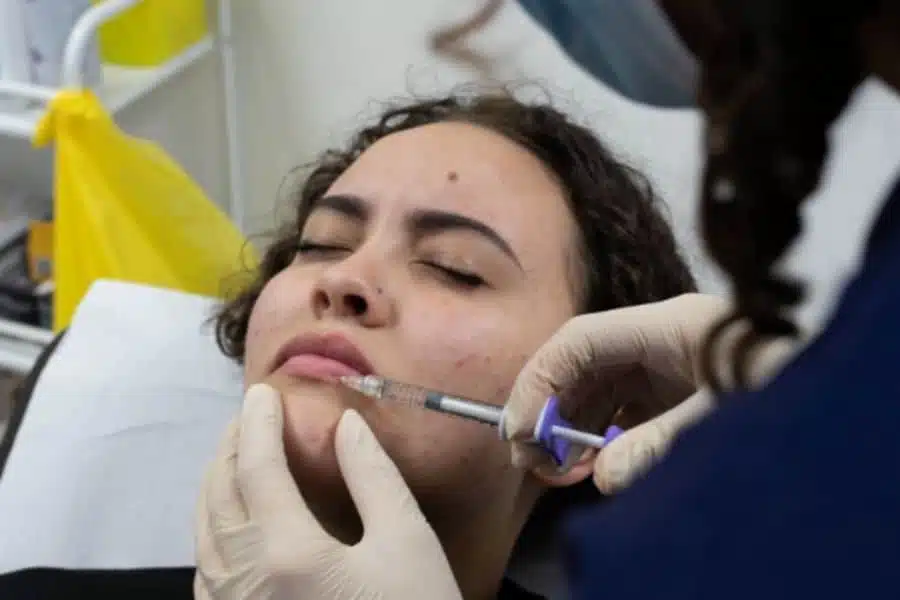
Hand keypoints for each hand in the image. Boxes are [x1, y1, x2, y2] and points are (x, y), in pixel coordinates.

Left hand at [194, 384, 461, 599]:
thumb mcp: (407, 542)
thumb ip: (373, 476)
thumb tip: (345, 425)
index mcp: (286, 551)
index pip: (257, 468)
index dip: (258, 424)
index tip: (263, 393)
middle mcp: (242, 580)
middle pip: (219, 497)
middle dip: (229, 448)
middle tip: (247, 418)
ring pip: (203, 535)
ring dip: (214, 486)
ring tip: (233, 457)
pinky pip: (206, 570)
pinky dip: (210, 530)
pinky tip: (227, 522)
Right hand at [501, 293, 798, 491]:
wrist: (827, 403)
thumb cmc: (782, 390)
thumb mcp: (723, 420)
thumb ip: (662, 445)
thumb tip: (606, 477)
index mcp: (669, 326)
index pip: (580, 339)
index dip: (540, 379)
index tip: (520, 427)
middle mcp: (658, 338)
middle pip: (579, 362)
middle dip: (549, 408)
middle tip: (532, 458)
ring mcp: (662, 364)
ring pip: (593, 387)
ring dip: (568, 427)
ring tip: (561, 470)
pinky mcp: (669, 390)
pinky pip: (616, 408)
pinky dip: (595, 436)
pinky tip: (591, 464)